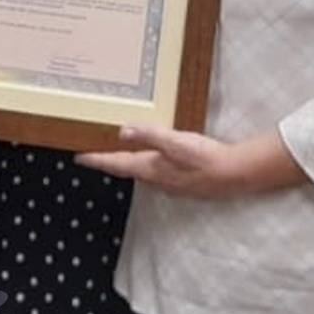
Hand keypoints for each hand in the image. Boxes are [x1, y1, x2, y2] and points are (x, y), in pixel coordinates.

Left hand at [77, 125, 305, 198]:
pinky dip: (144, 164)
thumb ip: (150, 134)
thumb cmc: (204, 157)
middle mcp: (156, 180)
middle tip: (93, 152)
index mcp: (150, 169)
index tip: (78, 157)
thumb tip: (122, 130)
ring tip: (116, 151)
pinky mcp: (181, 181)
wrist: (234, 175)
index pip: (117, 164)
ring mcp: (169, 183)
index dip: (96, 160)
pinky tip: (150, 157)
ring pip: (140, 172)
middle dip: (109, 161)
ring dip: (126, 163)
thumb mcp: (176, 141)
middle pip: (125, 170)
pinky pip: (154, 172)